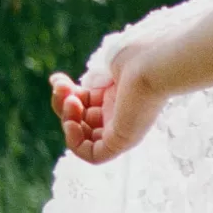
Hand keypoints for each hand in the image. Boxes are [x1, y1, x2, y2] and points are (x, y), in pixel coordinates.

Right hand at [50, 41, 167, 162]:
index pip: (84, 102)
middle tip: (64, 87)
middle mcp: (121, 113)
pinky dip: (76, 144)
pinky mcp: (123, 140)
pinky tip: (72, 124)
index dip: (66, 93)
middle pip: (82, 119)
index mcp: (118, 93)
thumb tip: (62, 86)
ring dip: (67, 119)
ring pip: (85, 137)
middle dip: (63, 103)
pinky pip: (94, 156)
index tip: (58, 79)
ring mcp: (123, 128)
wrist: (154, 63)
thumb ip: (89, 78)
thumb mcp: (108, 64)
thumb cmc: (138, 56)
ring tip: (71, 102)